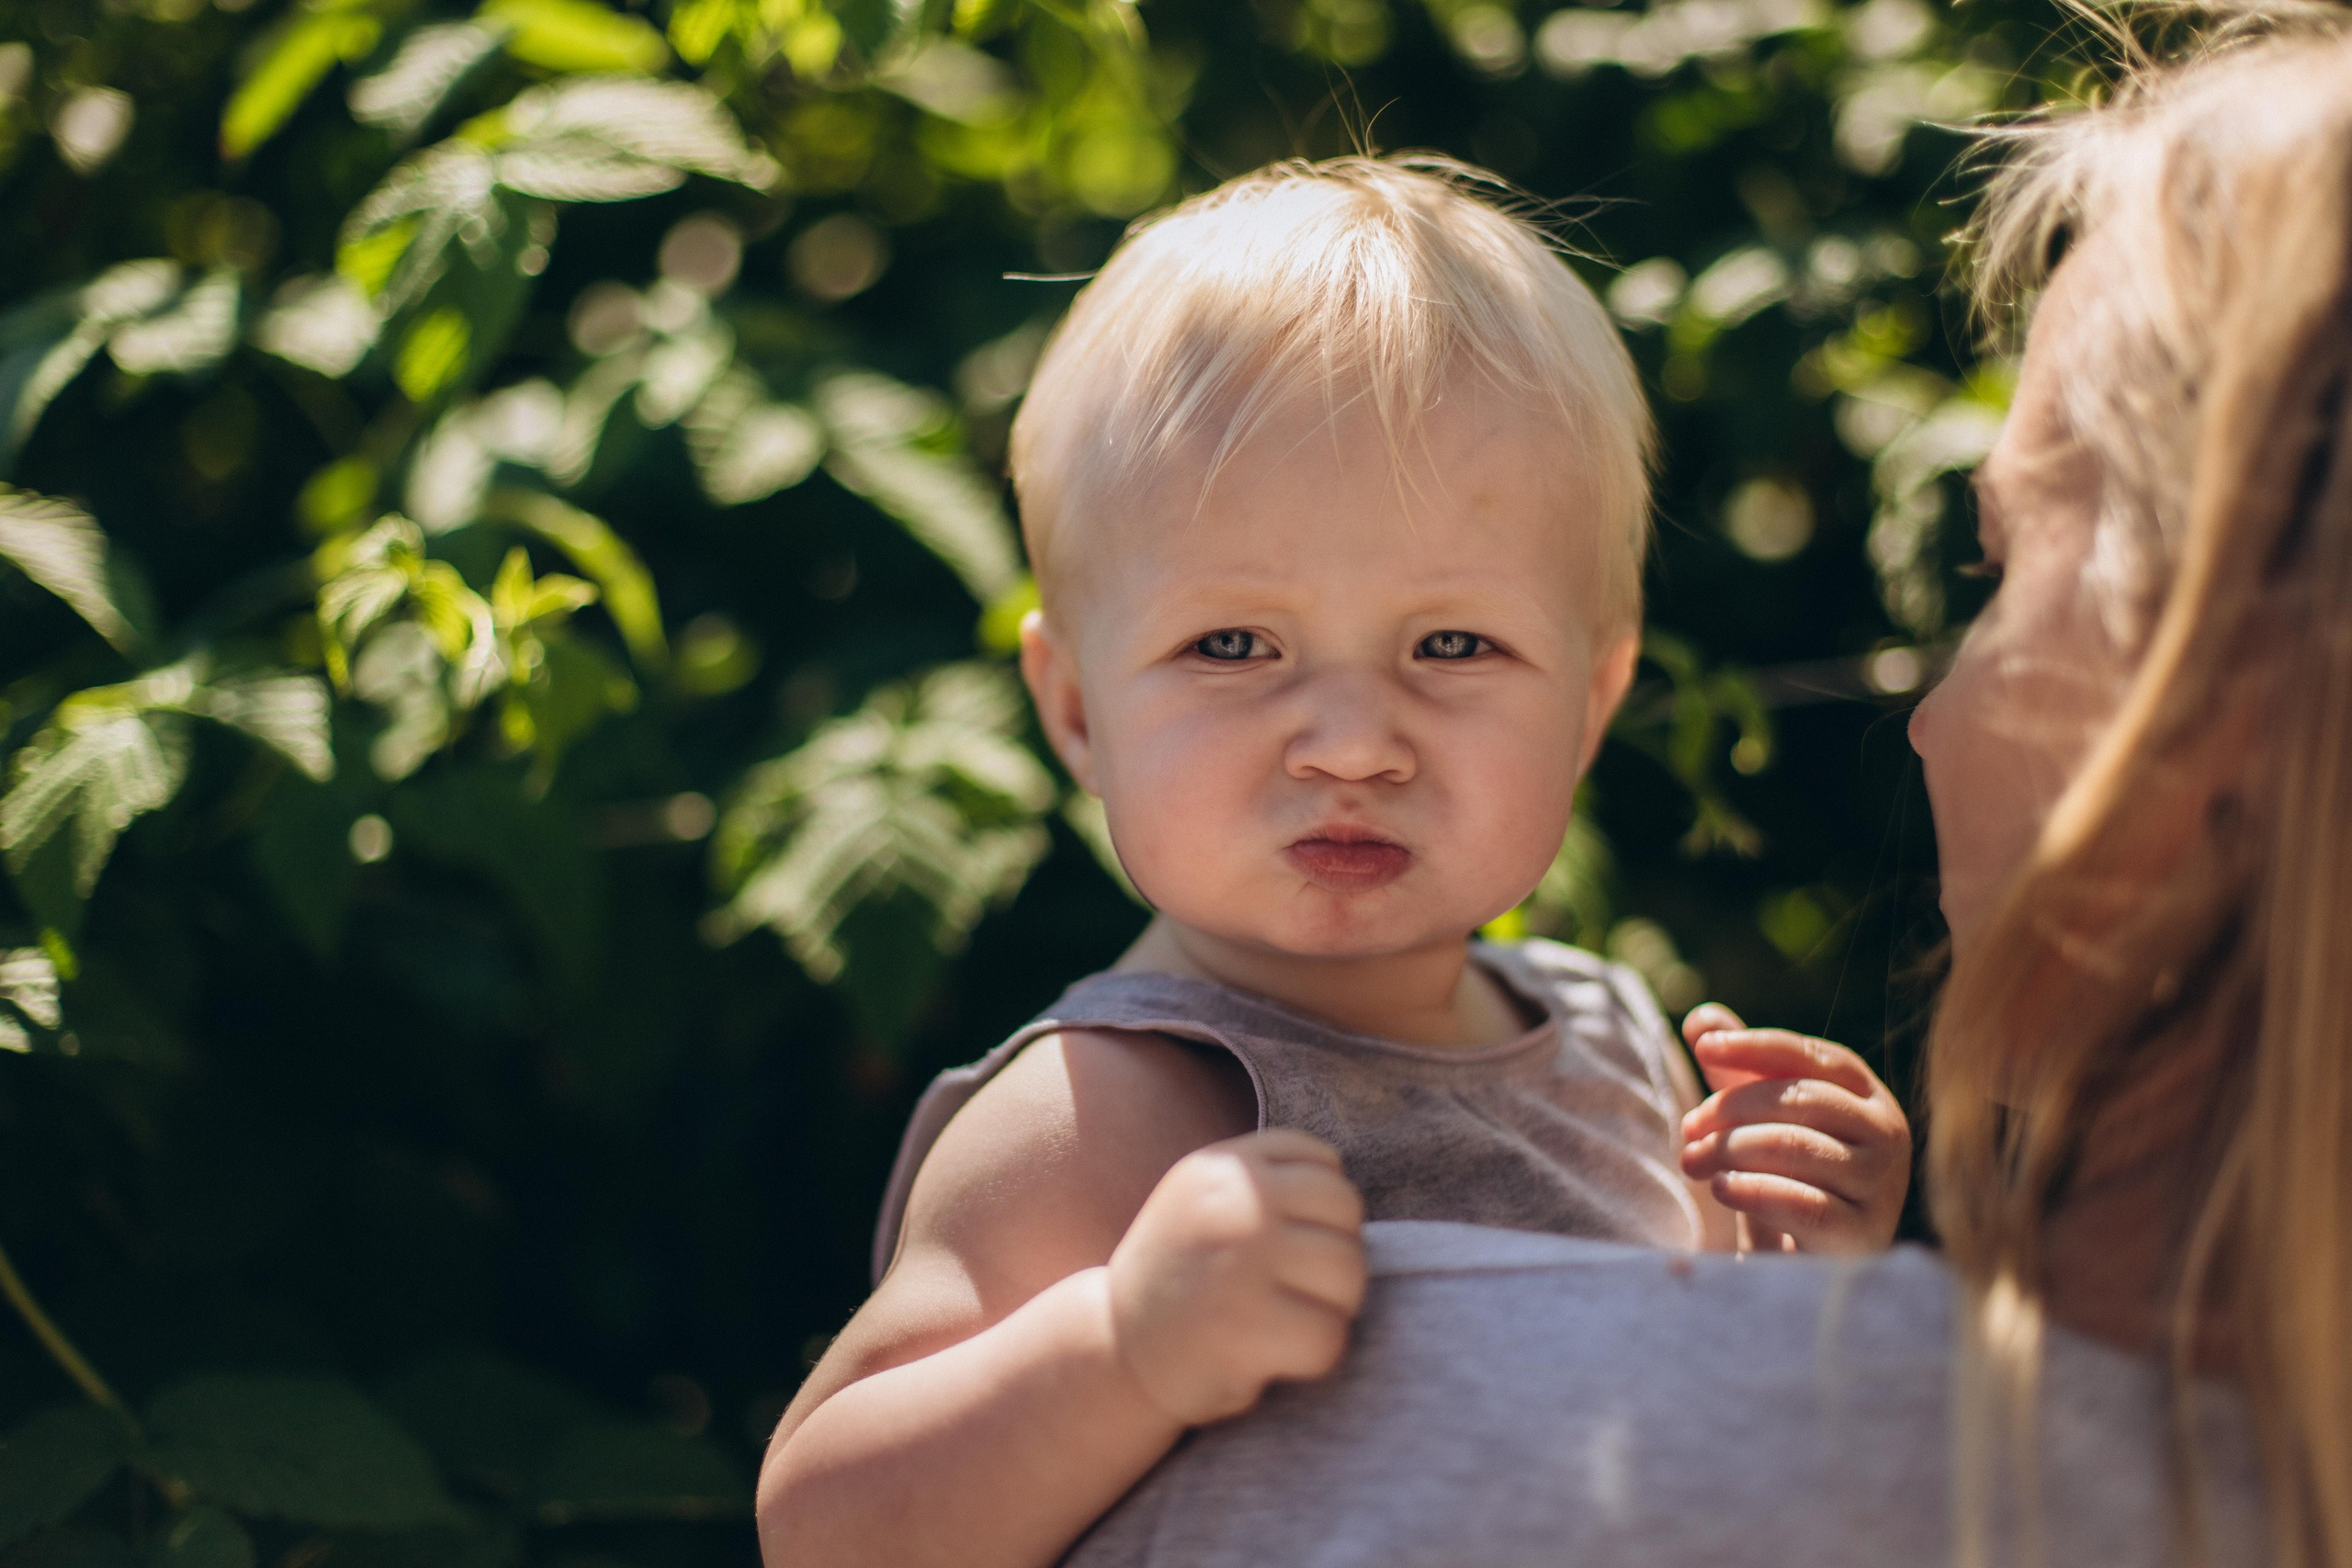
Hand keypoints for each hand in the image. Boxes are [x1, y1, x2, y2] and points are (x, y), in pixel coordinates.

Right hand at [1104, 1129, 1367, 1426]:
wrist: (1117, 1349)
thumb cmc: (1183, 1277)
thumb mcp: (1208, 1200)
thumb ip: (1266, 1182)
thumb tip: (1345, 1189)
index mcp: (1224, 1166)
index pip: (1325, 1165)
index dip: (1322, 1212)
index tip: (1287, 1244)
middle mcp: (1235, 1203)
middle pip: (1346, 1214)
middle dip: (1335, 1256)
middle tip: (1294, 1289)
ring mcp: (1241, 1261)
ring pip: (1349, 1274)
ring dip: (1333, 1306)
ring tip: (1288, 1318)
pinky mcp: (1248, 1326)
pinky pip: (1331, 1336)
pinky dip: (1315, 1356)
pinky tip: (1277, 1354)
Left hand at [1678, 1004, 1910, 1254]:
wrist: (1805, 1263)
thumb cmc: (1783, 1175)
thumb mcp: (1758, 1116)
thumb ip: (1736, 1066)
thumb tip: (1702, 1018)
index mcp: (1865, 1094)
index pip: (1810, 1055)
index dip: (1754, 1046)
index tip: (1702, 1046)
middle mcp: (1887, 1133)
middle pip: (1802, 1099)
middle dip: (1732, 1108)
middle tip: (1688, 1128)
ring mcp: (1882, 1187)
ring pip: (1799, 1149)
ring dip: (1732, 1150)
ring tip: (1693, 1161)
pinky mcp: (1864, 1237)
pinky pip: (1805, 1206)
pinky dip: (1754, 1191)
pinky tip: (1721, 1187)